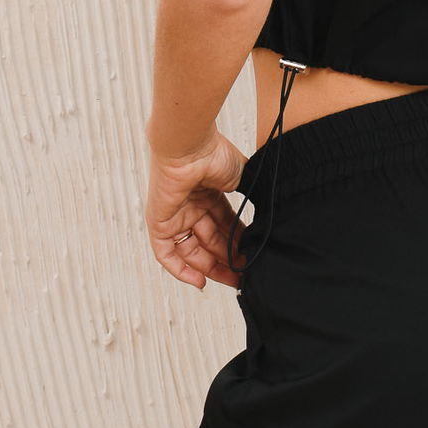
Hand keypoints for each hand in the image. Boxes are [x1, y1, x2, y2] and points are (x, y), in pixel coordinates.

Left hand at [145, 131, 249, 290]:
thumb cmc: (215, 154)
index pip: (224, 226)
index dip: (237, 243)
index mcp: (209, 193)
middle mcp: (191, 205)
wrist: (191, 146)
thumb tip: (269, 214)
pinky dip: (180, 269)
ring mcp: (175, 214)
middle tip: (245, 274)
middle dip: (228, 259)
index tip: (251, 258)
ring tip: (232, 278)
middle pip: (210, 241)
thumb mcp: (241, 179)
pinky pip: (166, 253)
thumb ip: (250, 197)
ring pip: (192, 250)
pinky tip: (199, 281)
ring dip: (210, 267)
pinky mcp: (159, 222)